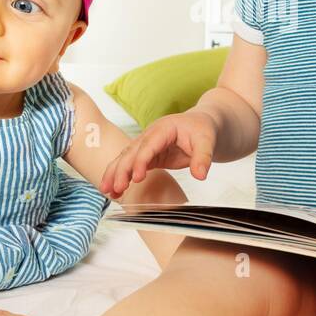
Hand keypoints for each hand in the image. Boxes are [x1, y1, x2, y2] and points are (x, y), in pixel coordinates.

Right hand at [100, 111, 217, 197]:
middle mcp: (150, 135)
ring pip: (125, 158)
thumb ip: (203, 157)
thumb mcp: (207, 141)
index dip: (141, 161)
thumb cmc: (202, 129)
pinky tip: (115, 190)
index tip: (137, 177)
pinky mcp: (148, 156)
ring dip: (115, 173)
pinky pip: (130, 165)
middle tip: (116, 187)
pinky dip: (121, 176)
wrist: (201, 125)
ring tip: (107, 191)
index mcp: (163, 129)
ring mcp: (146, 145)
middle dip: (122, 170)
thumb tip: (200, 175)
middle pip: (131, 152)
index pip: (148, 146)